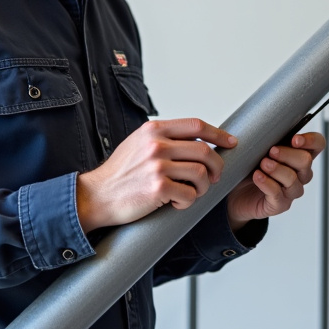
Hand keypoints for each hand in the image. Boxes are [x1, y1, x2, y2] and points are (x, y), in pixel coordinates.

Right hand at [76, 118, 237, 231]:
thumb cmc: (120, 173)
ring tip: (193, 193)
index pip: (196, 125)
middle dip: (216, 167)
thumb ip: (163, 138)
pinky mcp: (158, 188)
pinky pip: (190, 194)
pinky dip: (189, 202)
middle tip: (214, 178)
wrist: (96, 196)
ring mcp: (157, 165)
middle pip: (204, 151)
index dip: (218, 134)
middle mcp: (156, 144)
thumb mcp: (138, 143)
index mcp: (154, 130)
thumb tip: (197, 139)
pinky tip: (178, 203)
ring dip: (203, 187)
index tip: (231, 142)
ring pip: (201, 173)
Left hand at [226, 131, 325, 229]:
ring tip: (262, 164)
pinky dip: (267, 183)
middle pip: (305, 161)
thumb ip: (265, 136)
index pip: (317, 144)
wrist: (235, 194)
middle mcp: (300, 173)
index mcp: (299, 155)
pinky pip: (278, 194)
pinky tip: (258, 176)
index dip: (311, 141)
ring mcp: (291, 190)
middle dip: (288, 154)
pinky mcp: (280, 204)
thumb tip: (260, 122)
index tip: (295, 139)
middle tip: (271, 150)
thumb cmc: (249, 168)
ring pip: (292, 179)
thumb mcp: (258, 148)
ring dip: (277, 169)